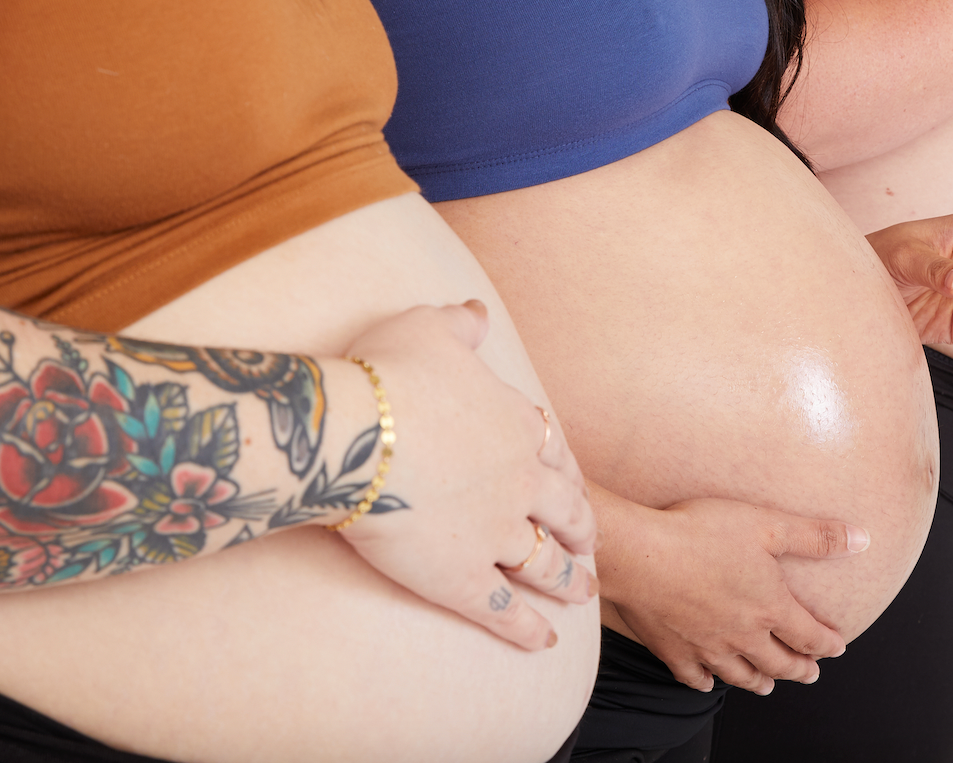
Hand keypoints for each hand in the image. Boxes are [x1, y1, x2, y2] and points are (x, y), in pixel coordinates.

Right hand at [337, 300, 598, 650]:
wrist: (360, 432)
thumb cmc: (390, 374)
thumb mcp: (429, 328)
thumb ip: (460, 324)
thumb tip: (478, 310)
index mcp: (516, 425)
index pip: (554, 450)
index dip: (565, 470)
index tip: (573, 483)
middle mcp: (520, 482)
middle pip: (565, 511)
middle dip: (582, 530)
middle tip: (593, 546)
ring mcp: (496, 534)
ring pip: (545, 563)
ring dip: (567, 581)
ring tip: (582, 595)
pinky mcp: (464, 579)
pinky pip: (504, 609)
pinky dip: (525, 629)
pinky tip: (543, 642)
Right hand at [598, 492, 867, 694]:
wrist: (640, 556)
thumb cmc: (701, 535)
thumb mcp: (767, 525)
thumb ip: (815, 536)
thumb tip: (861, 540)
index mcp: (770, 607)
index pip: (809, 635)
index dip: (827, 643)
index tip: (836, 647)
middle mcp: (743, 635)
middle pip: (779, 663)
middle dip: (799, 669)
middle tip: (809, 673)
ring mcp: (707, 647)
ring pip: (741, 675)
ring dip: (759, 681)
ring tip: (767, 685)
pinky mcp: (673, 651)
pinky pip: (695, 676)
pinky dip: (707, 682)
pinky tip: (709, 681)